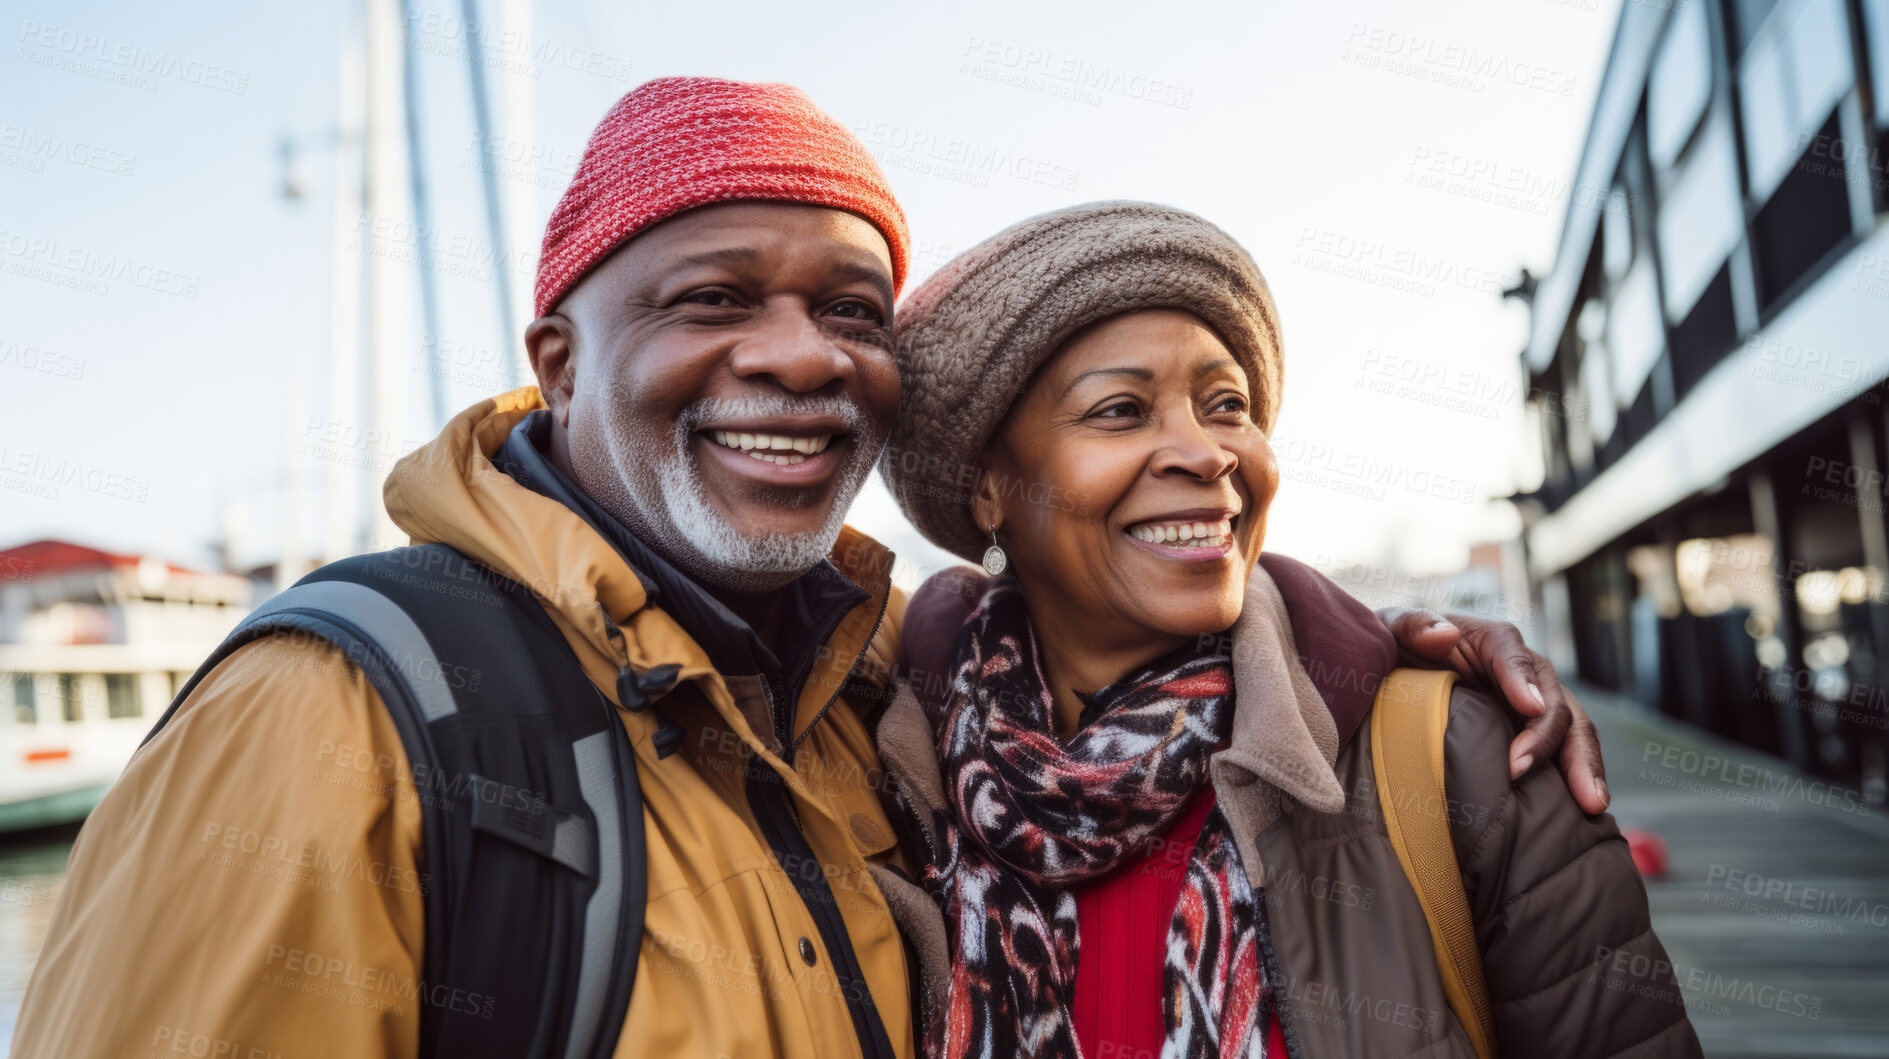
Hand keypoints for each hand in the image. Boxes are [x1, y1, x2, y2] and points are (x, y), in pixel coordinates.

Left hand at [1377, 607, 1608, 813]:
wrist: (1396, 677)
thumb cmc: (1396, 649)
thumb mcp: (1392, 629)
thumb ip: (1412, 626)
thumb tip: (1444, 634)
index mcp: (1490, 641)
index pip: (1512, 654)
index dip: (1521, 679)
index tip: (1527, 706)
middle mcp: (1523, 673)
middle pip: (1553, 699)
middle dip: (1550, 737)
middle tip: (1523, 770)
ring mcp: (1532, 707)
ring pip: (1571, 730)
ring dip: (1582, 765)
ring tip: (1590, 803)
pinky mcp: (1530, 736)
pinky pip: (1562, 756)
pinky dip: (1576, 780)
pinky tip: (1583, 813)